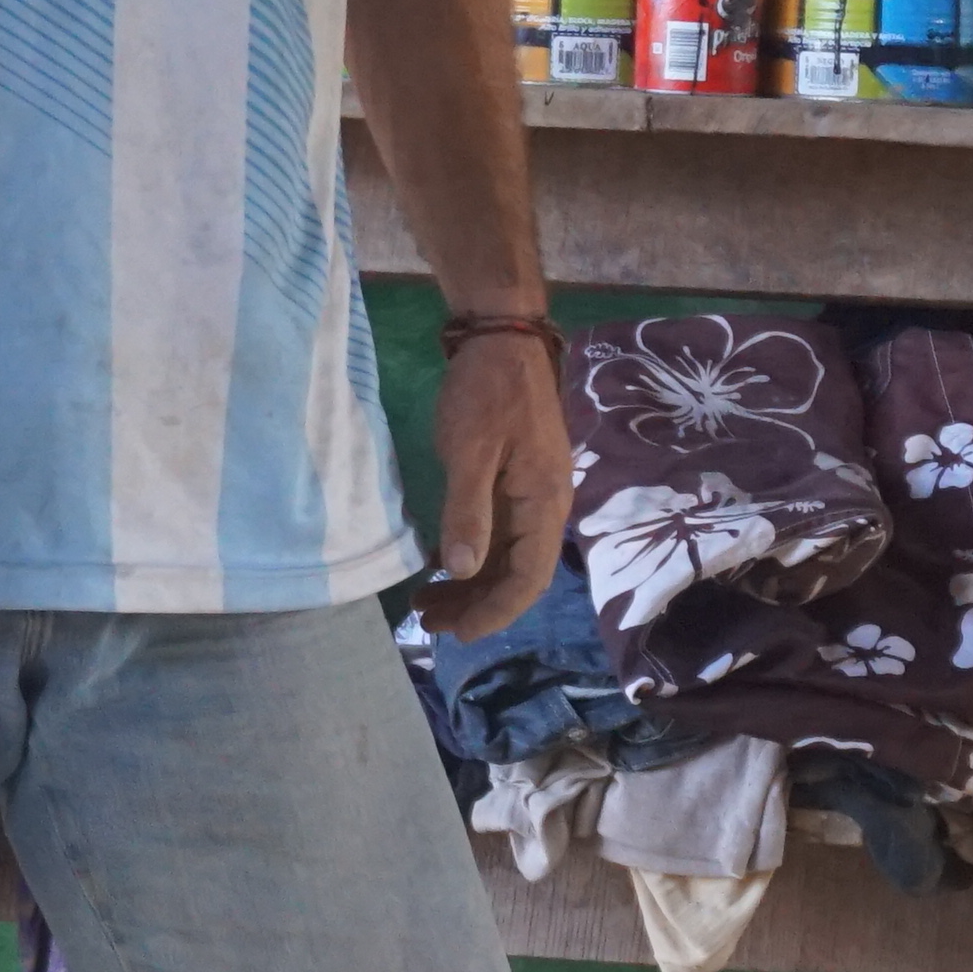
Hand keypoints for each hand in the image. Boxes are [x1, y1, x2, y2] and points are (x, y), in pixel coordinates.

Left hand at [418, 329, 567, 639]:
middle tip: (427, 621)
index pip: (527, 579)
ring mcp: (531, 494)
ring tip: (426, 602)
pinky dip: (471, 555)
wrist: (502, 337)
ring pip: (506, 556)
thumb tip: (462, 570)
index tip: (457, 634)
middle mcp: (545, 506)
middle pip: (517, 574)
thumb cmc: (487, 391)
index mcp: (544, 504)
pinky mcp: (515, 481)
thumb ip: (468, 511)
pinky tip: (439, 564)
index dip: (493, 611)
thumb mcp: (470, 450)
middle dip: (475, 604)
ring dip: (470, 584)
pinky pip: (498, 534)